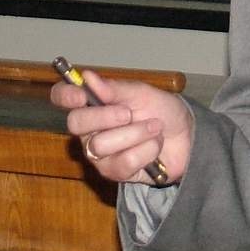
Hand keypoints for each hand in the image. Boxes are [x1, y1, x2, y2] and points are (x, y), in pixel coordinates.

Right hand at [49, 70, 191, 184]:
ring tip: (154, 128)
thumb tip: (89, 77)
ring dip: (135, 134)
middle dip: (105, 116)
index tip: (80, 94)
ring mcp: (99, 154)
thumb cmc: (161, 111)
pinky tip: (154, 146)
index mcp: (92, 104)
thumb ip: (115, 88)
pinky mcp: (115, 173)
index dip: (65, 95)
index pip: (62, 97)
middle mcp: (89, 130)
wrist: (186, 136)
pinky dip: (146, 150)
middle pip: (75, 123)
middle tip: (129, 113)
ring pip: (101, 144)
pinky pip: (123, 162)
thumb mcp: (142, 93)